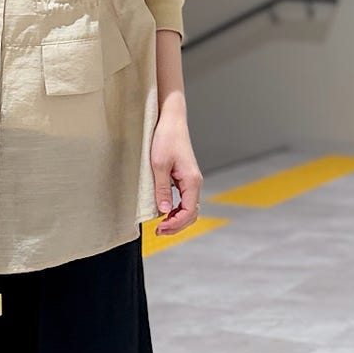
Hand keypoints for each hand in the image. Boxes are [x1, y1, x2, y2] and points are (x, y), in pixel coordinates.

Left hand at [150, 113, 202, 235]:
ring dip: (177, 219)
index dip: (175, 224)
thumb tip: (164, 210)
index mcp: (192, 181)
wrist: (171, 120)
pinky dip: (177, 210)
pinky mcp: (184, 177)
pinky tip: (165, 212)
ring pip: (189, 208)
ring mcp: (190, 180)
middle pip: (191, 213)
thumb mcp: (158, 164)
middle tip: (158, 232)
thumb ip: (161, 188)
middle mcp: (195, 182)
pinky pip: (184, 200)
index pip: (188, 211)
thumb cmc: (165, 138)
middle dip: (177, 226)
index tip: (159, 228)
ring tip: (161, 226)